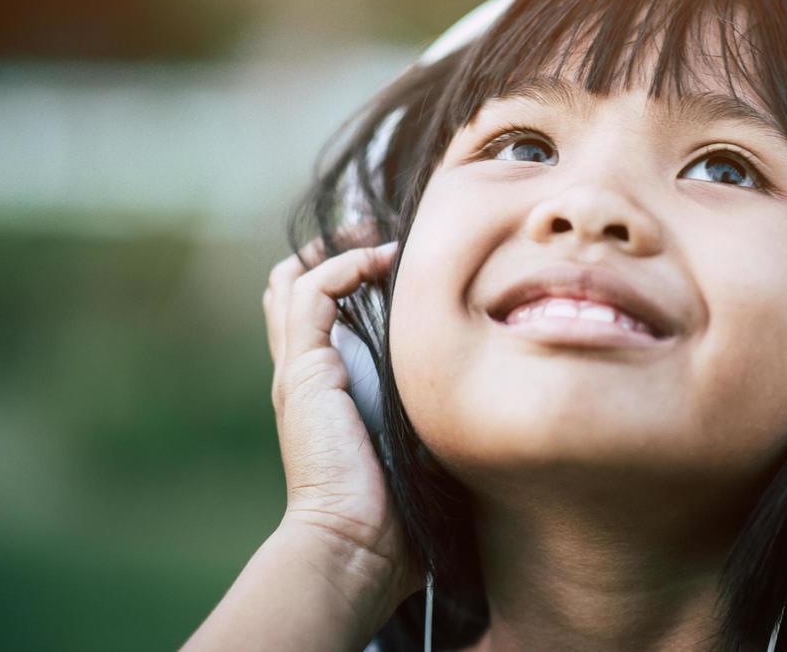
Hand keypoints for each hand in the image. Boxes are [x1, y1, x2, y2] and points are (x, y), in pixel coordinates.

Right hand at [262, 226, 419, 608]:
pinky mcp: (304, 372)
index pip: (316, 315)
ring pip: (293, 280)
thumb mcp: (420, 451)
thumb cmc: (395, 521)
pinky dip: (344, 266)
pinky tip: (382, 261)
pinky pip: (311, 293)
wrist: (354, 549)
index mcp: (326, 391)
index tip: (397, 260)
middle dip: (337, 251)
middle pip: (293, 287)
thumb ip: (436, 420)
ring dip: (339, 249)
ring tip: (383, 238)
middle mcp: (306, 374)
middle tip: (385, 238)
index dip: (346, 277)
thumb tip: (493, 408)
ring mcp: (300, 371)